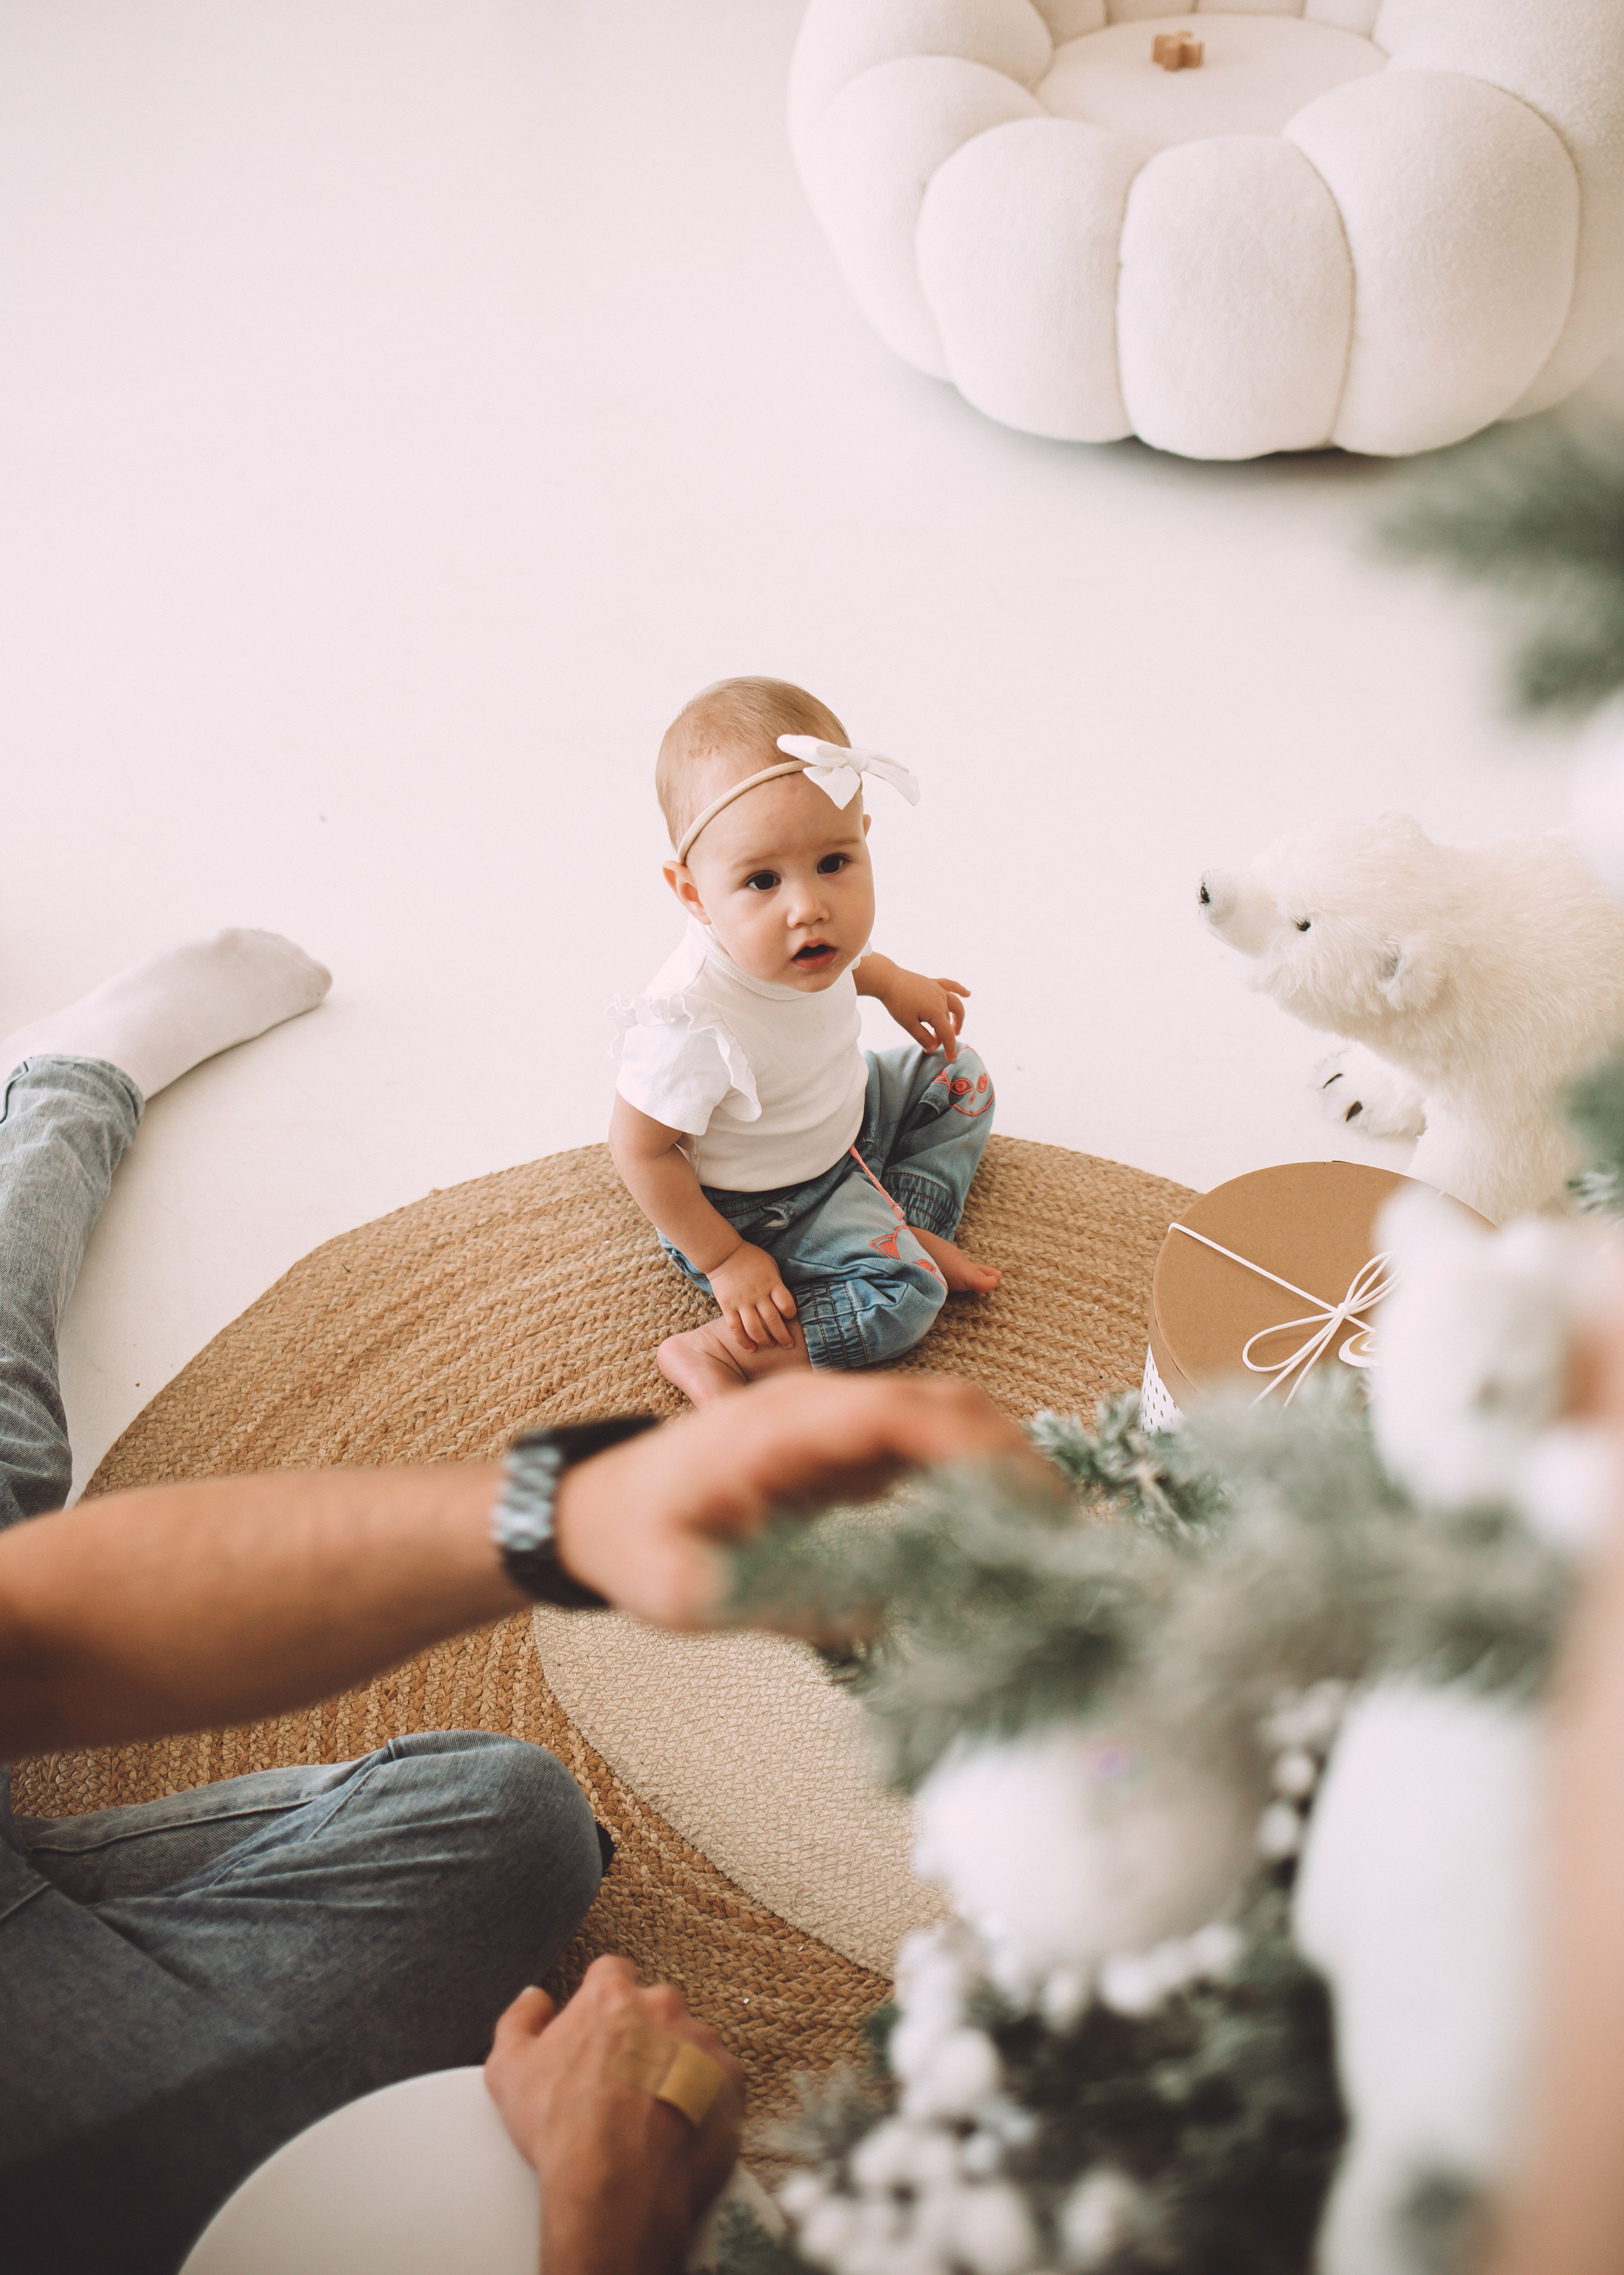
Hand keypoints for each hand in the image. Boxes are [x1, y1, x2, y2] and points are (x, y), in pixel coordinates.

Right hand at [486, 1958, 744, 2274]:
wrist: (615, 2184)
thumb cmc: (561, 2127)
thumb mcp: (509, 2070)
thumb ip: (520, 2020)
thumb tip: (536, 1997)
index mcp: (611, 1995)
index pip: (612, 1972)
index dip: (604, 2001)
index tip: (601, 2030)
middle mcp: (662, 2006)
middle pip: (656, 2006)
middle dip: (644, 2034)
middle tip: (624, 2080)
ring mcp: (701, 2040)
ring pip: (691, 2042)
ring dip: (676, 2066)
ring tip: (653, 2111)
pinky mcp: (730, 2078)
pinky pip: (719, 2079)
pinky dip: (704, 2097)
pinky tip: (679, 2126)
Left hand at [551, 1369, 1049, 1628]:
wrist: (591, 1509)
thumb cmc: (634, 1545)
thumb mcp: (693, 1591)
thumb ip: (785, 1600)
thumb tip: (894, 1617)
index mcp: (778, 1427)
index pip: (899, 1412)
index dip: (976, 1447)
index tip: (1033, 1496)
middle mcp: (816, 1406)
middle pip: (942, 1403)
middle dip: (1015, 1457)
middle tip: (1071, 1529)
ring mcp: (833, 1421)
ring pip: (944, 1420)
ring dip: (1004, 1466)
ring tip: (1056, 1536)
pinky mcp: (841, 1448)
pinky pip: (923, 1448)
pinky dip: (974, 1479)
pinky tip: (1007, 1532)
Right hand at [706, 1241, 796, 1355]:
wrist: (724, 1254)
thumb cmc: (751, 1259)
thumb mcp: (771, 1266)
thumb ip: (778, 1285)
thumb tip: (786, 1305)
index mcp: (771, 1282)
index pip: (786, 1304)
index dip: (791, 1314)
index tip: (791, 1317)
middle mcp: (757, 1294)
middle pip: (772, 1321)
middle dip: (783, 1336)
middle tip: (788, 1344)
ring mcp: (741, 1302)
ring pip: (755, 1328)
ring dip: (764, 1340)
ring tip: (770, 1344)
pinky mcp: (727, 1307)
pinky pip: (735, 1328)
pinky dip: (743, 1341)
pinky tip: (751, 1348)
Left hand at [874, 963, 968, 1059]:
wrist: (888, 980)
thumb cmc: (897, 1002)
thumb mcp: (908, 1024)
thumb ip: (922, 1037)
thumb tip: (934, 1048)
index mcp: (936, 1012)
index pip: (947, 1034)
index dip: (950, 1048)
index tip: (950, 1060)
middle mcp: (942, 1000)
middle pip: (949, 1021)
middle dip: (947, 1034)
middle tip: (940, 1043)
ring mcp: (938, 989)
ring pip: (954, 1005)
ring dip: (957, 1017)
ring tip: (956, 1028)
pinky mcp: (933, 983)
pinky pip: (950, 986)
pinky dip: (960, 990)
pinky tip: (968, 994)